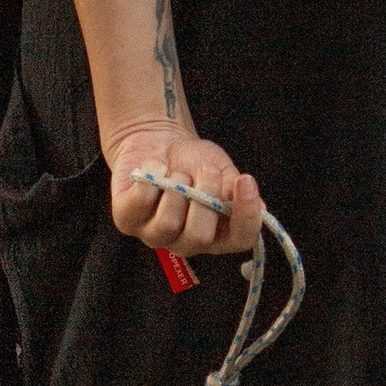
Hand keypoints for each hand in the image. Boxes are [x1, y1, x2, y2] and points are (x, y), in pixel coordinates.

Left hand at [103, 120, 261, 259]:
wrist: (159, 142)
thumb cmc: (194, 162)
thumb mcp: (222, 171)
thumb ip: (237, 191)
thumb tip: (259, 209)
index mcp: (218, 234)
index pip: (240, 240)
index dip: (246, 215)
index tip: (245, 180)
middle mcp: (185, 243)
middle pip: (199, 237)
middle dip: (204, 194)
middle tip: (204, 169)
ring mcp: (154, 236)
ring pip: (168, 223)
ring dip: (176, 186)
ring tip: (176, 172)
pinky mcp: (126, 221)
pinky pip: (140, 203)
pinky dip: (152, 176)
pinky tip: (156, 168)